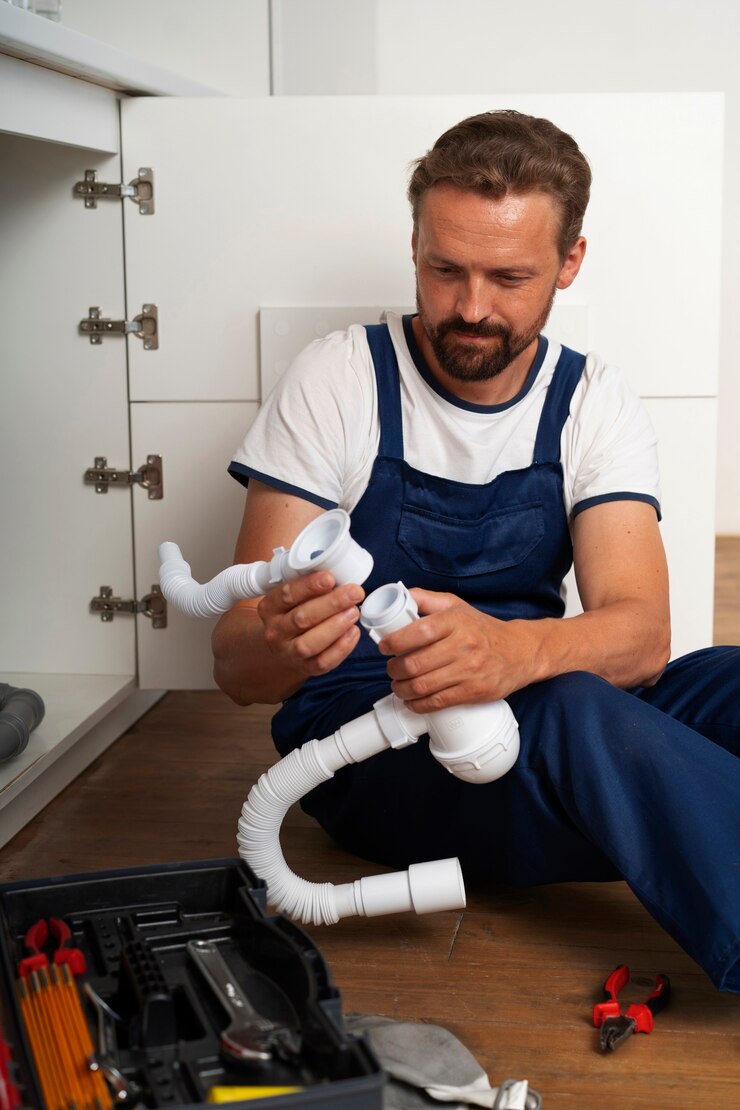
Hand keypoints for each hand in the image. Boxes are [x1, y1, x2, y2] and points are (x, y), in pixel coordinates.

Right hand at [257, 571, 364, 678]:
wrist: (284, 645)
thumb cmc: (295, 612)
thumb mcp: (293, 596)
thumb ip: (310, 585)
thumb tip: (340, 572)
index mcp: (270, 607)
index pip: (287, 595)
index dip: (309, 586)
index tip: (330, 578)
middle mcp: (275, 631)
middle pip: (302, 618)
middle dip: (331, 604)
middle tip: (354, 592)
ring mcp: (289, 652)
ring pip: (310, 643)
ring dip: (335, 626)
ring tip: (354, 612)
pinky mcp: (305, 668)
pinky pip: (323, 662)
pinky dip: (341, 648)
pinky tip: (353, 632)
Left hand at [378, 589, 536, 711]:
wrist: (519, 652)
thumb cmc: (481, 628)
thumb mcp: (456, 606)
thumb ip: (426, 599)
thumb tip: (396, 596)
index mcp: (455, 621)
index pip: (419, 632)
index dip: (394, 642)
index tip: (384, 646)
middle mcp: (463, 645)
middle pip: (416, 664)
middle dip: (394, 669)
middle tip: (391, 668)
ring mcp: (469, 671)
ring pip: (423, 686)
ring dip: (402, 689)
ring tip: (398, 685)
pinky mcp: (474, 692)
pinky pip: (438, 702)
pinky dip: (418, 705)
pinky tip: (412, 700)